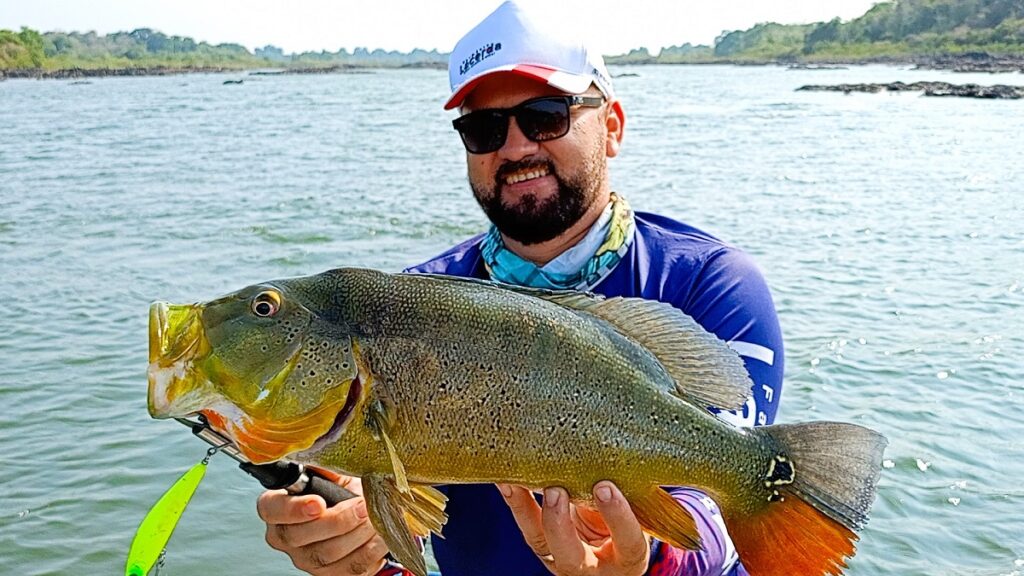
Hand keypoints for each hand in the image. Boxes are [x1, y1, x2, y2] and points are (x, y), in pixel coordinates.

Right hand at [257, 476, 388, 574]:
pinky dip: (369, 550)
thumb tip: (327, 444)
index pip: (272, 509)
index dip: (293, 509)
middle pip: (300, 536)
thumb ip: (325, 463)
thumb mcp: (333, 472)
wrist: (363, 514)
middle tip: (362, 505)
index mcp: (278, 507)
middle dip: (337, 520)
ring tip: (375, 517)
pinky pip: (349, 568)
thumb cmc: (342, 491)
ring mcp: (306, 559)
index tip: (318, 503)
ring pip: (327, 554)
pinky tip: (380, 534)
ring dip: (357, 534)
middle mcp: (286, 537)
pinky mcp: (329, 575)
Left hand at [499, 481, 649, 575]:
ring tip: (516, 482)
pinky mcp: (542, 546)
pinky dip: (516, 502)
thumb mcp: (633, 516)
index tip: (605, 487)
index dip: (617, 516)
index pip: (626, 541)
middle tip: (556, 491)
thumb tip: (603, 455)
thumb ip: (622, 497)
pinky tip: (506, 481)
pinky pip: (526, 526)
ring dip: (526, 509)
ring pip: (540, 542)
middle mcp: (592, 568)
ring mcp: (562, 559)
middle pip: (571, 556)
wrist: (609, 547)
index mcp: (627, 559)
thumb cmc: (626, 525)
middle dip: (559, 524)